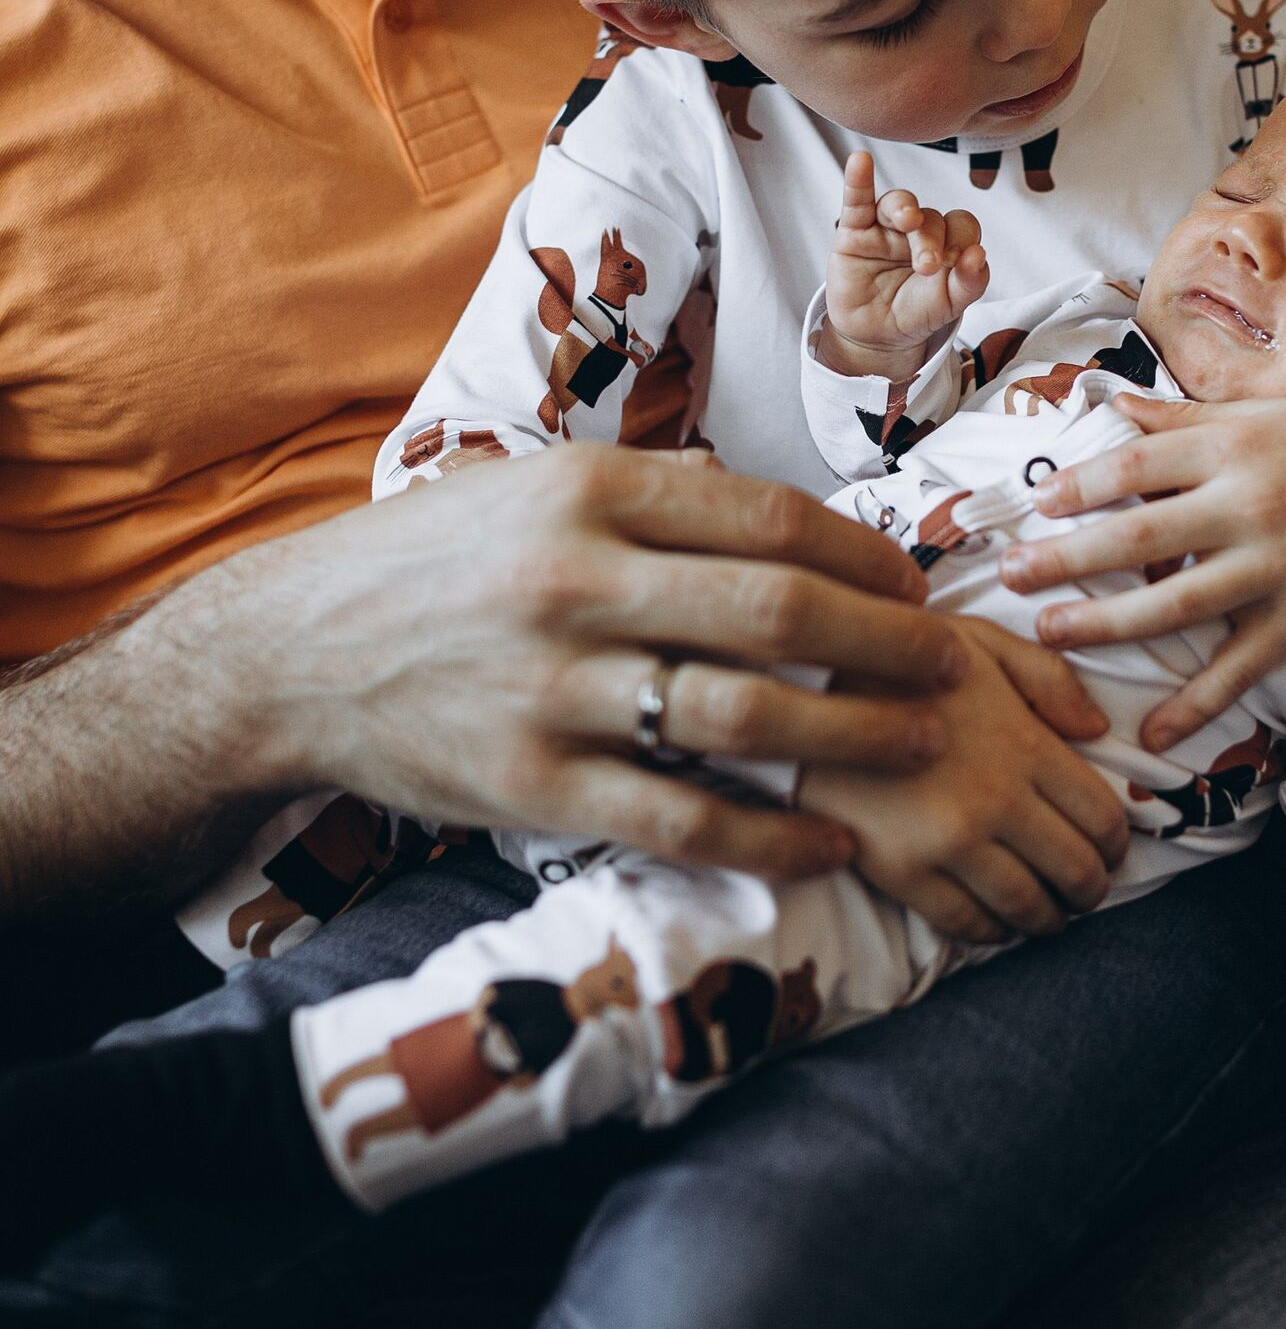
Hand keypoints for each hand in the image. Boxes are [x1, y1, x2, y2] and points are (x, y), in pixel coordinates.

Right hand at [258, 444, 968, 882]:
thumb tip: (781, 515)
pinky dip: (770, 835)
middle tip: (948, 664)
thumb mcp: (531, 487)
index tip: (912, 584)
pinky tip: (828, 841)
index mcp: (589, 492)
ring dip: (855, 736)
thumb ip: (652, 498)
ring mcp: (556, 688)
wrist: (293, 653)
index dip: (863, 556)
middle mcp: (578, 582)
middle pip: (780, 611)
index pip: (770, 518)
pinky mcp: (535, 784)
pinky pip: (681, 818)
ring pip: (745, 715)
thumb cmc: (433, 563)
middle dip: (888, 643)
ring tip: (921, 744)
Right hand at [801, 616, 1125, 944]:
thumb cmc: (898, 660)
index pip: (1103, 818)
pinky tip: (996, 922)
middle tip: (1086, 889)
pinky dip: (993, 933)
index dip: (1118, 844)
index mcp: (1025, 744)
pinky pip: (967, 924)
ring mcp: (949, 844)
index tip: (1112, 849)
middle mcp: (997, 801)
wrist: (801, 690)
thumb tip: (1098, 728)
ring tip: (1048, 914)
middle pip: (1077, 871)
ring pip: (1028, 907)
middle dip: (1092, 888)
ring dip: (1050, 919)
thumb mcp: (979, 641)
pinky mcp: (903, 873)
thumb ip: (1049, 677)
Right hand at [818, 149, 988, 377]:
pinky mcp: (854, 231)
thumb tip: (979, 254)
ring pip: (898, 203)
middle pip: (930, 217)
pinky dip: (858, 179)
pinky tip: (861, 162)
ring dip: (905, 208)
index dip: (963, 238)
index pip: (961, 224)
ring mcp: (885, 228)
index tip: (956, 262)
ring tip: (908, 221)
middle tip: (926, 267)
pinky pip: (856, 200)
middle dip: (931, 240)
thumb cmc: (916, 313)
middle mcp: (918, 229)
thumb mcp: (949, 304)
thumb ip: (969, 282)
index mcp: (946, 241)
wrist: (876, 336)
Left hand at [997, 395, 1285, 753]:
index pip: (1136, 467)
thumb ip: (1177, 419)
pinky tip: (1153, 734)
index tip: (1038, 506)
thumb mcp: (1251, 415)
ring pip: (1176, 605)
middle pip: (1139, 538)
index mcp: (1229, 447)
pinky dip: (1196, 706)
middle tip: (1010, 574)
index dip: (1080, 487)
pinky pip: (1239, 670)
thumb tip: (1109, 404)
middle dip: (1066, 559)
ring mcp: (1272, 567)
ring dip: (1106, 625)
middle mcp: (1247, 507)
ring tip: (1049, 632)